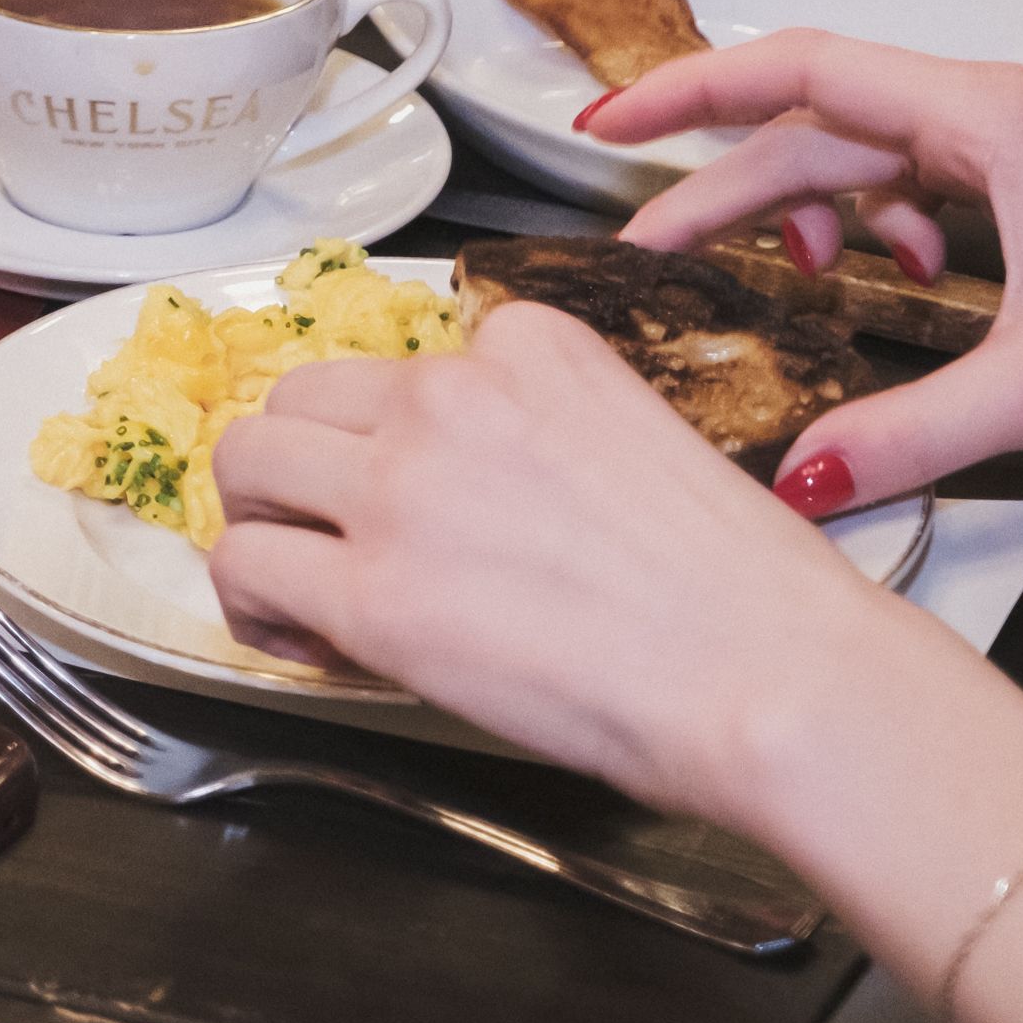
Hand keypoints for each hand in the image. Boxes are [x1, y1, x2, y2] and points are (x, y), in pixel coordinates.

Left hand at [211, 304, 884, 817]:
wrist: (775, 675)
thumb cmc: (743, 596)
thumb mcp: (641, 449)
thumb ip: (540, 442)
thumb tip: (476, 504)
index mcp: (530, 347)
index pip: (402, 367)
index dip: (386, 441)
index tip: (408, 497)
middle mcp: (453, 393)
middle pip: (300, 399)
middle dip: (301, 469)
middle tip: (324, 534)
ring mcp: (403, 485)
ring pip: (247, 464)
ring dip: (260, 521)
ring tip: (297, 584)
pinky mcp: (373, 589)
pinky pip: (246, 567)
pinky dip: (255, 605)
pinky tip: (301, 636)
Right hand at [600, 32, 1022, 504]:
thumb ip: (913, 429)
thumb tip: (800, 470)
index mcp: (991, 118)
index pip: (801, 72)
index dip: (689, 93)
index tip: (607, 123)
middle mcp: (997, 113)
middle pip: (815, 126)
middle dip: (724, 185)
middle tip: (649, 242)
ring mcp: (1015, 146)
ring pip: (861, 158)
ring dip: (804, 212)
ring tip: (781, 276)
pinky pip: (912, 185)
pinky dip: (873, 228)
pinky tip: (890, 280)